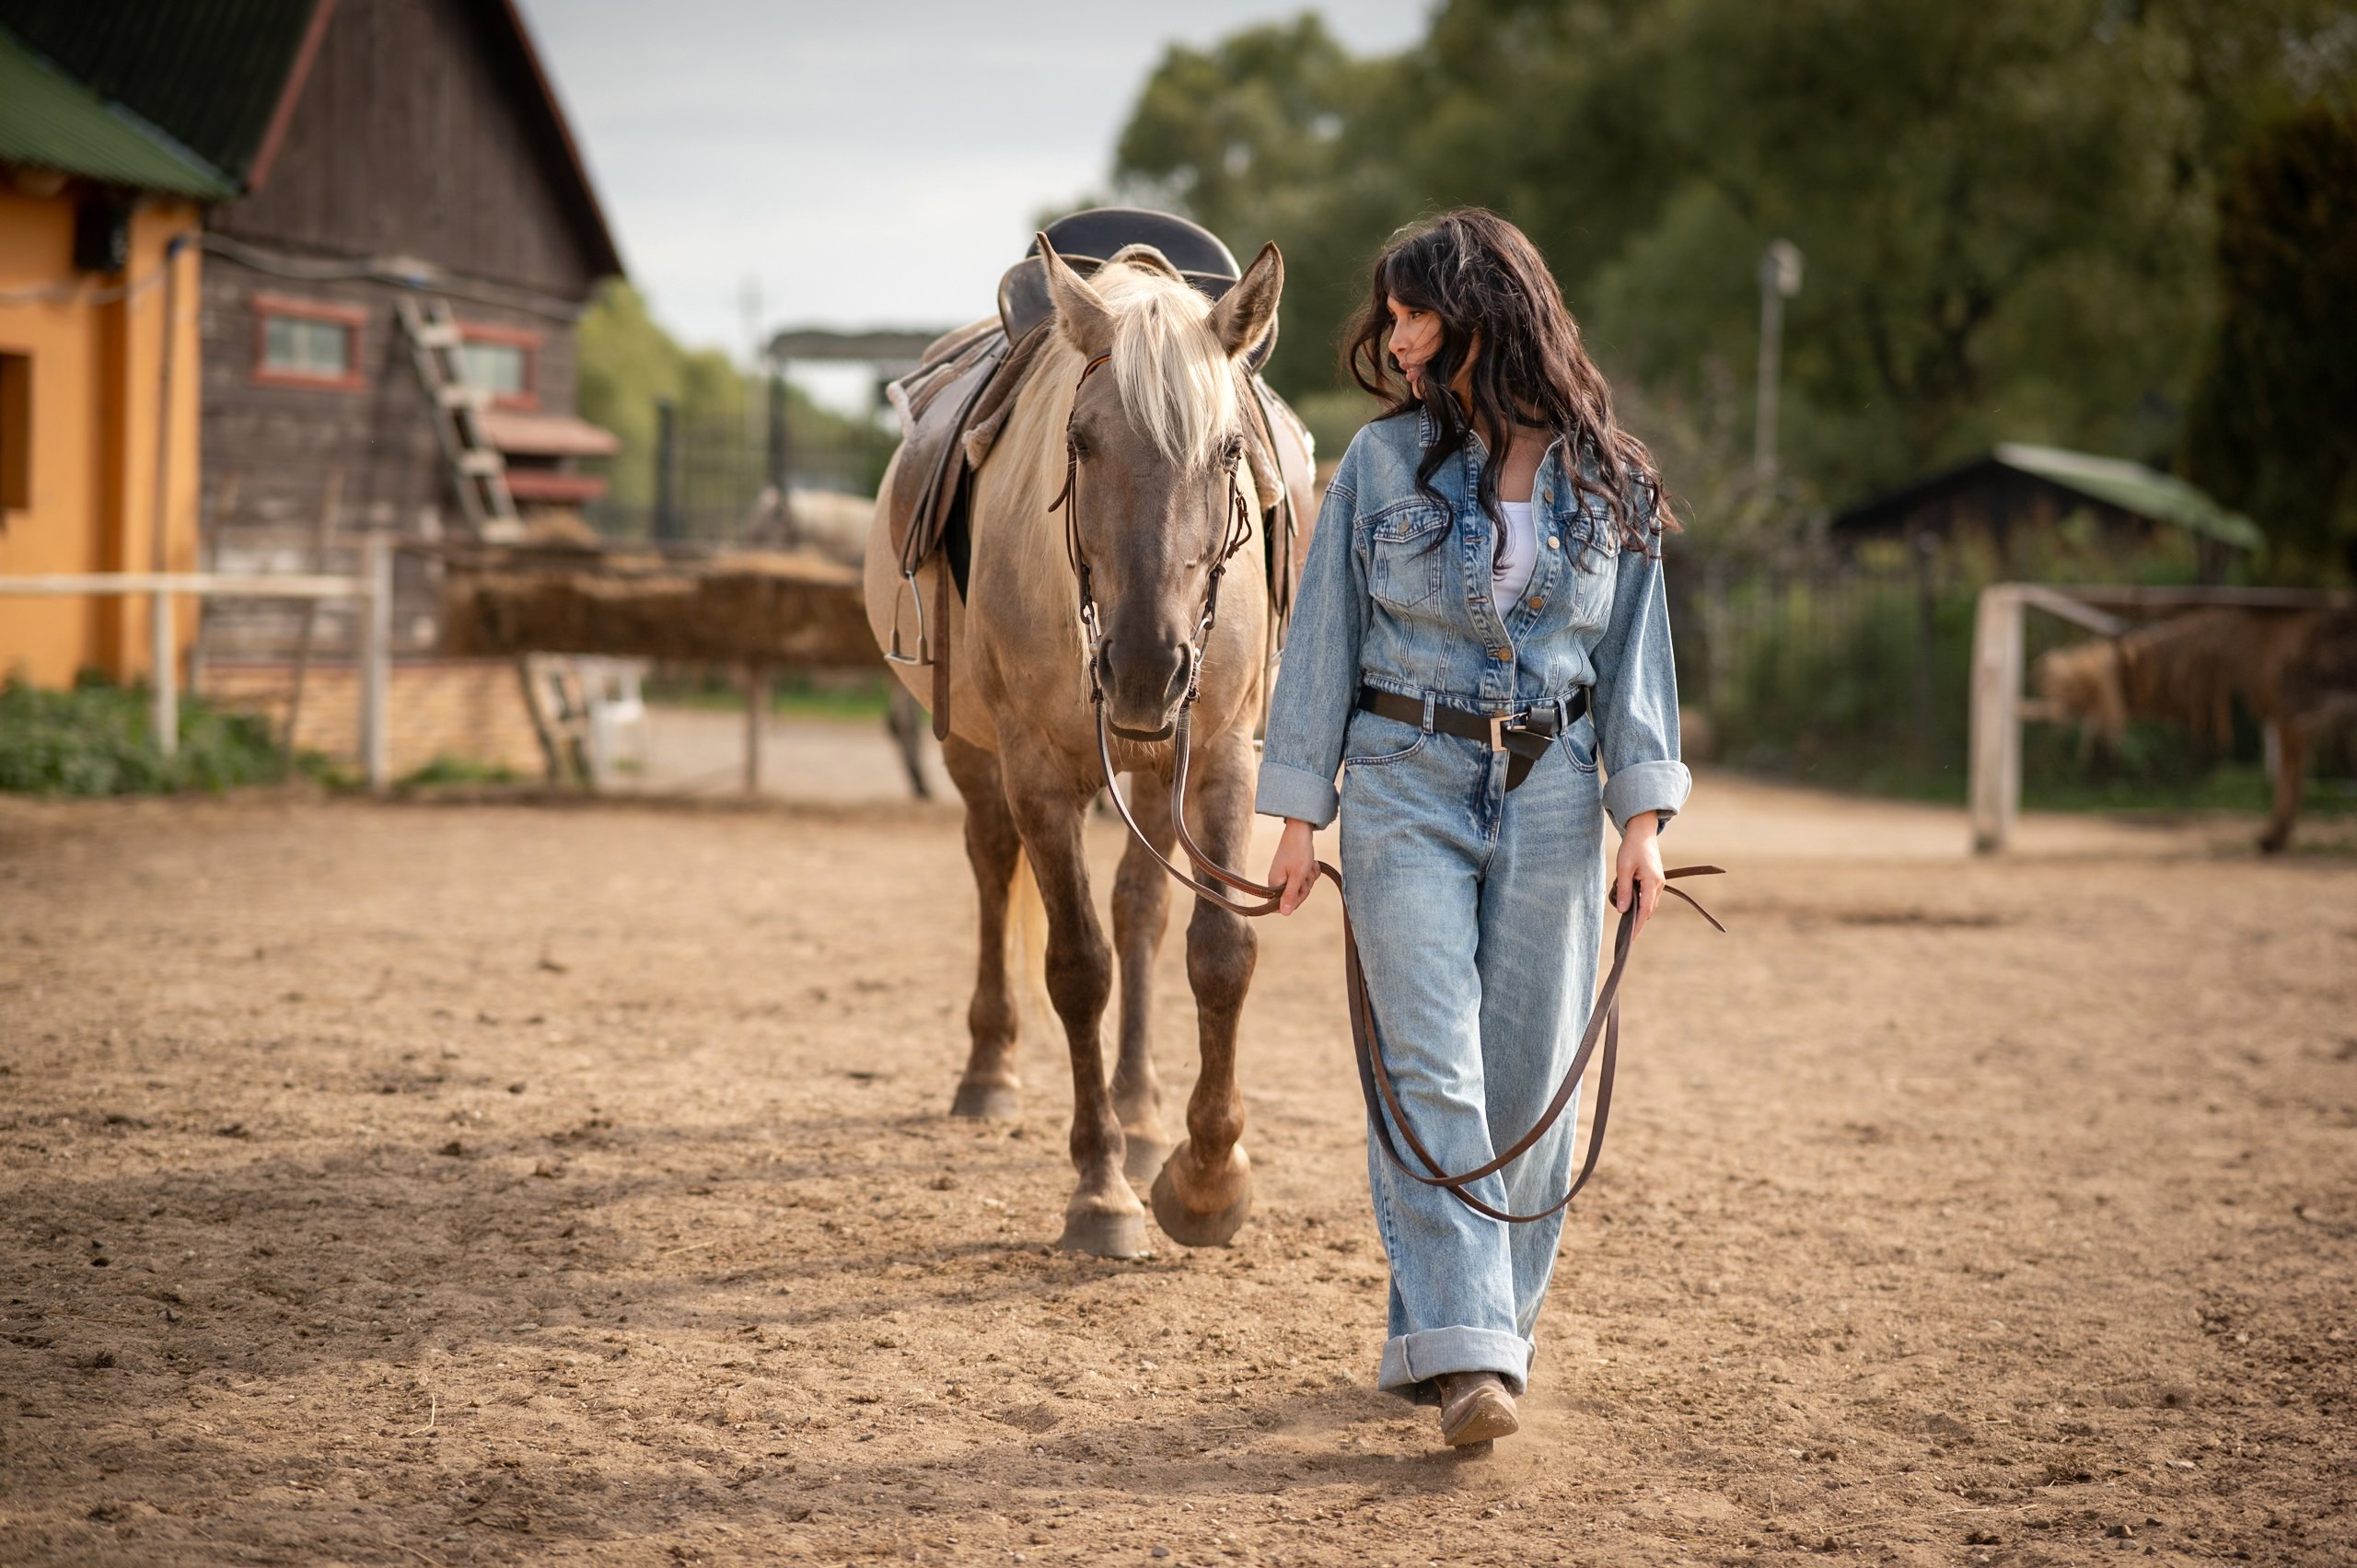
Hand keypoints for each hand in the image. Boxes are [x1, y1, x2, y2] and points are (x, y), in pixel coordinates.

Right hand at [1265, 819, 1320, 914]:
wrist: (1300, 829)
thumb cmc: (1298, 852)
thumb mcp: (1297, 876)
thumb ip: (1290, 896)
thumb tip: (1285, 914)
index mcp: (1274, 884)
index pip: (1280, 906)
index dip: (1294, 902)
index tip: (1300, 890)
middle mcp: (1277, 880)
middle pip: (1293, 897)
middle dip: (1304, 887)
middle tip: (1306, 874)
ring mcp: (1284, 874)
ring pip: (1300, 887)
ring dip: (1309, 878)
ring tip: (1309, 865)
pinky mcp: (1291, 869)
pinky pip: (1302, 878)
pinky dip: (1309, 871)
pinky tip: (1311, 862)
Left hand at [1612, 811, 1664, 935]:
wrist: (1642, 833)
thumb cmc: (1632, 848)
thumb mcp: (1623, 869)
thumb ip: (1624, 890)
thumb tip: (1623, 910)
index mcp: (1652, 882)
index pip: (1645, 910)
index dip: (1637, 925)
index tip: (1630, 938)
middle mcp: (1659, 884)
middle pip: (1648, 909)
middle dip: (1637, 919)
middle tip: (1624, 929)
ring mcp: (1659, 882)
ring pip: (1649, 903)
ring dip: (1638, 909)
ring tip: (1624, 911)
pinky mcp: (1656, 879)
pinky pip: (1649, 895)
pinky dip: (1640, 900)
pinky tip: (1630, 899)